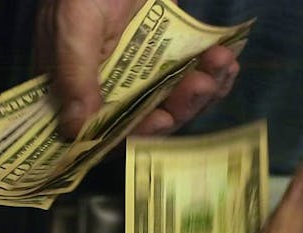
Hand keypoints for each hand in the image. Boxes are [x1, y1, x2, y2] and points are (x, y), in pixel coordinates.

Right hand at [35, 0, 239, 137]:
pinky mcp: (168, 58)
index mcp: (79, 90)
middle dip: (181, 106)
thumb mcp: (74, 28)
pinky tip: (227, 65)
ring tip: (221, 64)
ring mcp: (143, 75)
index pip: (109, 130)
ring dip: (204, 89)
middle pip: (152, 119)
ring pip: (177, 100)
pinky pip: (193, 76)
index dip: (137, 134)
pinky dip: (213, 75)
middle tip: (202, 84)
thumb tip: (75, 131)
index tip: (161, 121)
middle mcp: (113, 89)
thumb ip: (76, 76)